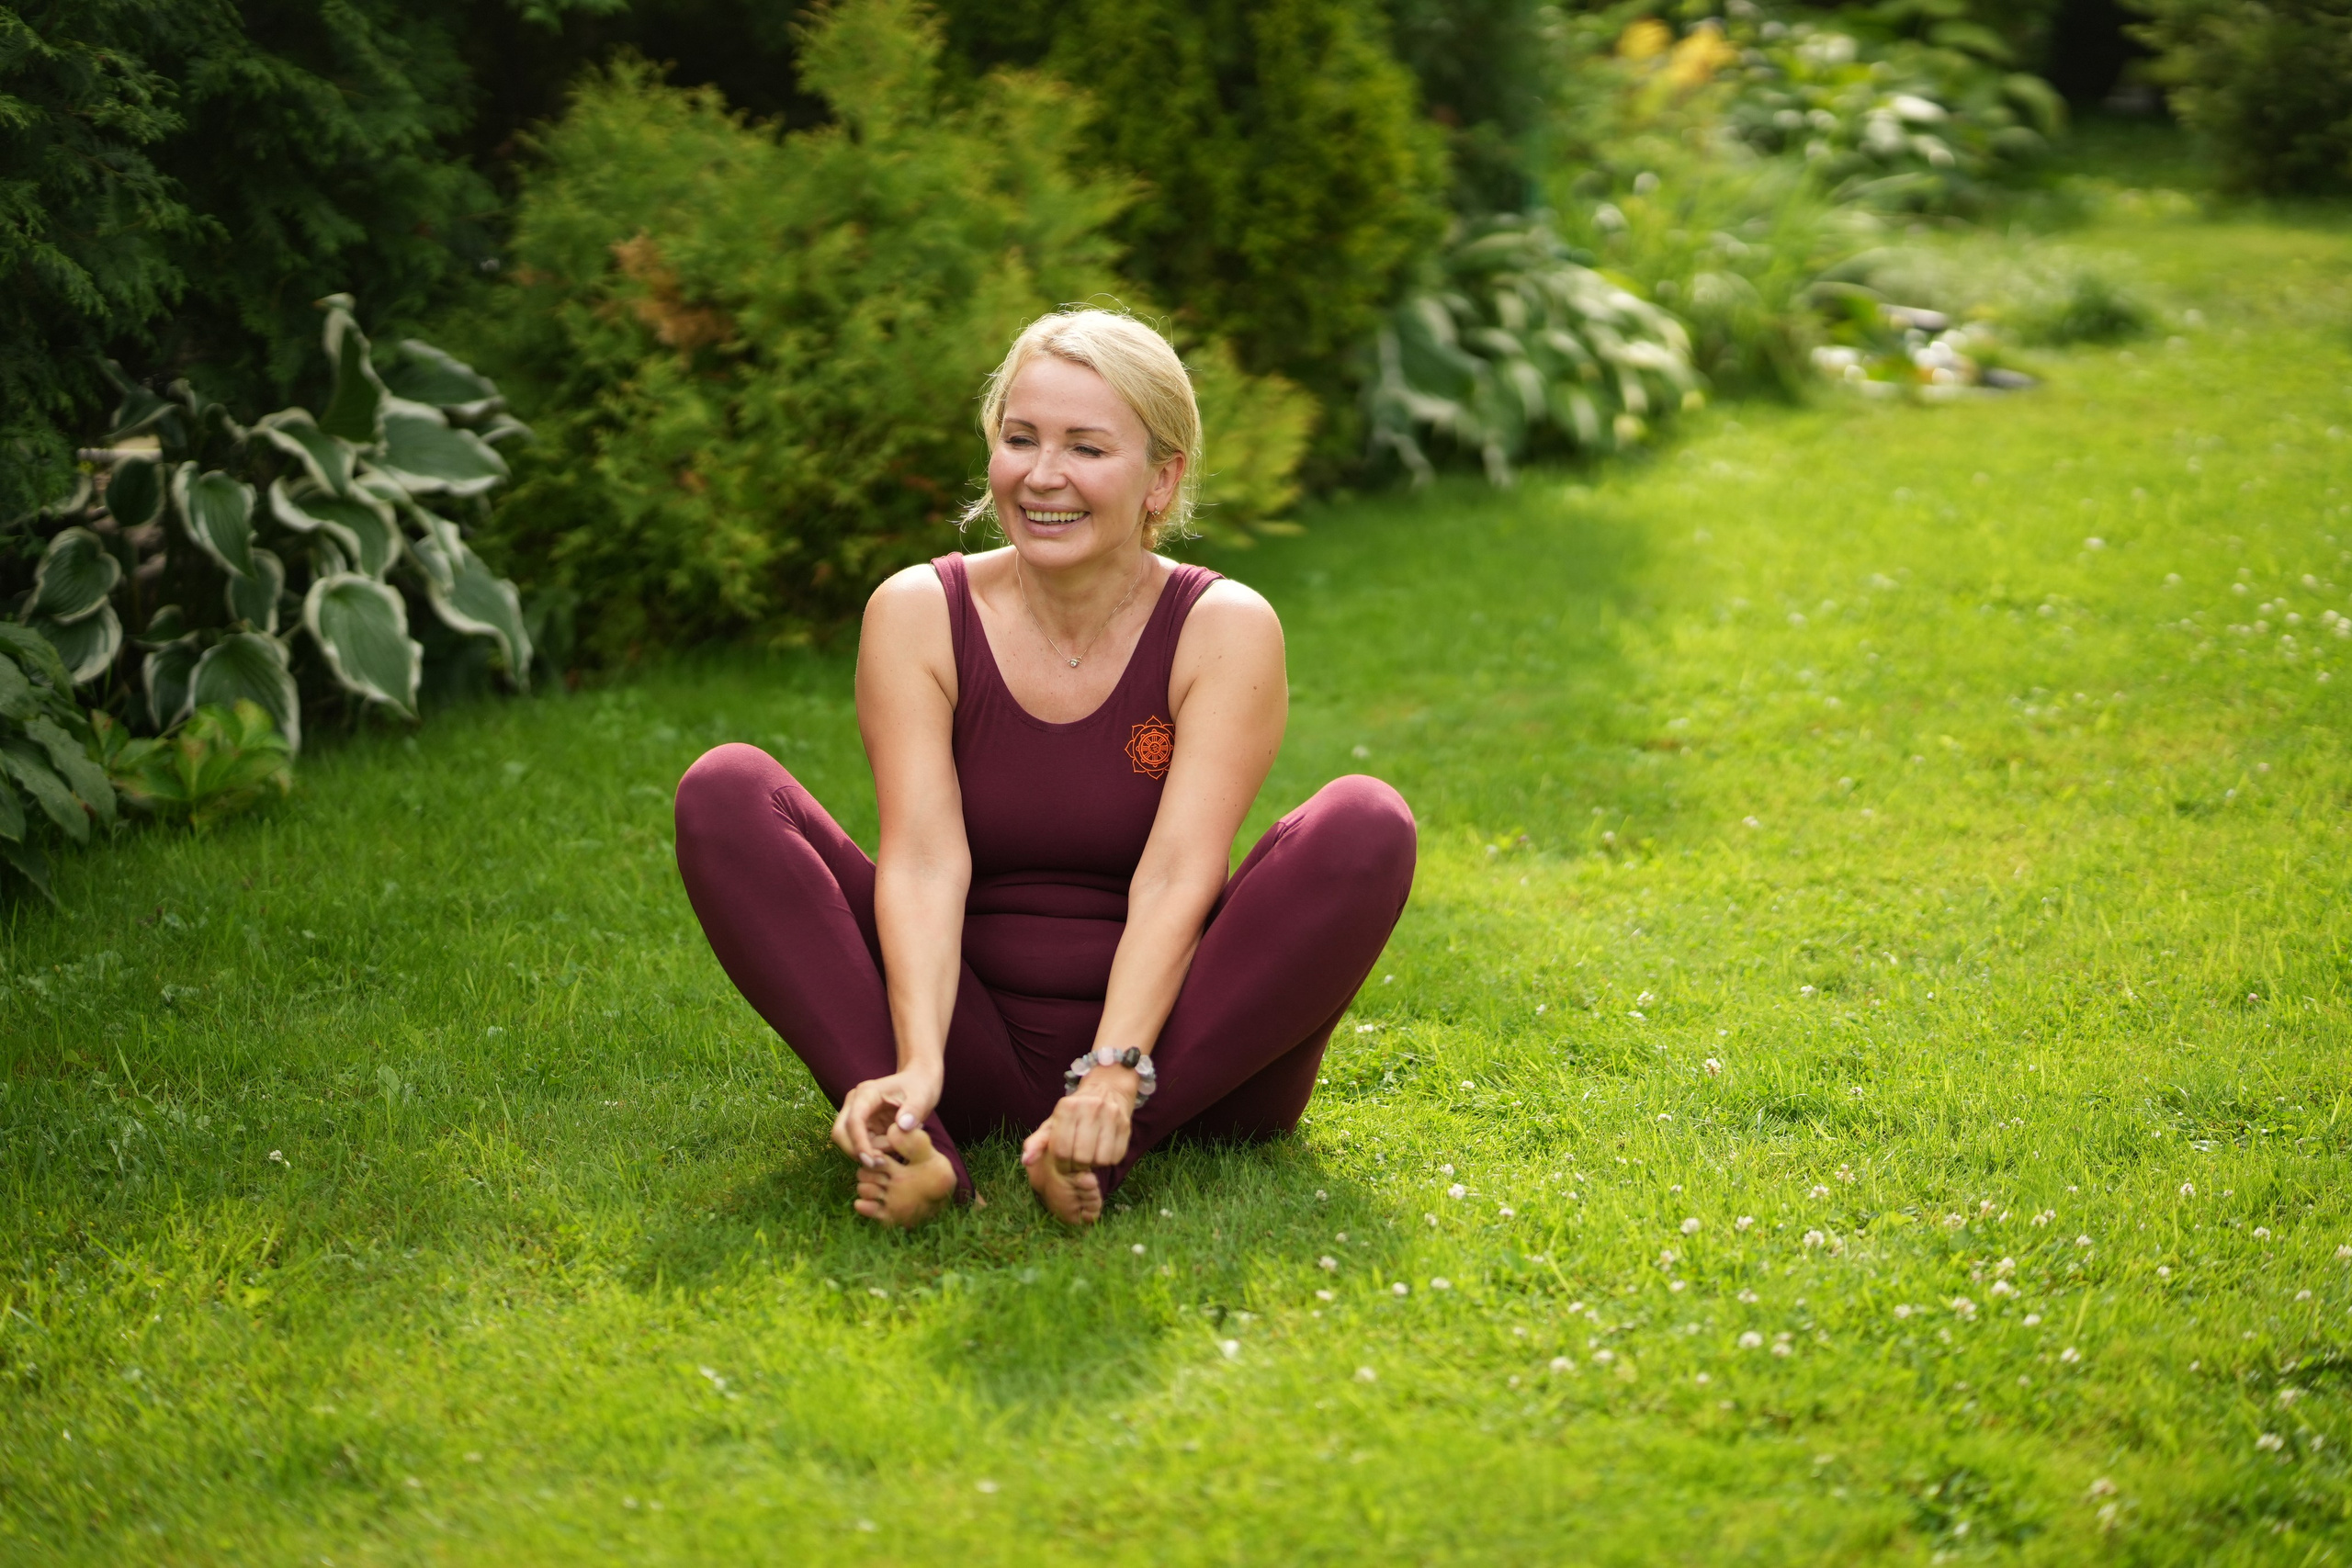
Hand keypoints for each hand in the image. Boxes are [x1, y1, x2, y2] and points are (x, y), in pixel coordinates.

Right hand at [832, 1063, 942, 1168]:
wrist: (919, 1081)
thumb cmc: (921, 1086)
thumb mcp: (922, 1097)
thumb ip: (914, 1111)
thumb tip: (902, 1126)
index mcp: (867, 1093)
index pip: (853, 1120)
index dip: (859, 1143)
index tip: (872, 1161)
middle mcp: (856, 1103)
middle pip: (840, 1133)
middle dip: (857, 1151)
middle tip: (883, 1163)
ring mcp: (857, 1115)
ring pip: (849, 1143)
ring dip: (869, 1153)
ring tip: (898, 1148)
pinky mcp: (863, 1126)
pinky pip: (861, 1145)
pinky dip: (874, 1152)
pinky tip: (895, 1147)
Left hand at [1021, 1064, 1138, 1173]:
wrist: (1108, 1088)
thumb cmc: (1076, 1112)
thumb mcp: (1053, 1122)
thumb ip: (1037, 1142)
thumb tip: (1025, 1160)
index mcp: (1067, 1107)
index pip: (1060, 1150)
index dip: (1061, 1164)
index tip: (1064, 1162)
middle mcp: (1090, 1107)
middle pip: (1080, 1157)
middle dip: (1077, 1166)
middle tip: (1077, 1162)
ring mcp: (1110, 1115)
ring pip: (1100, 1159)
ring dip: (1093, 1164)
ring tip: (1090, 1155)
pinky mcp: (1126, 1124)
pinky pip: (1115, 1157)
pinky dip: (1107, 1160)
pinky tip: (1102, 1150)